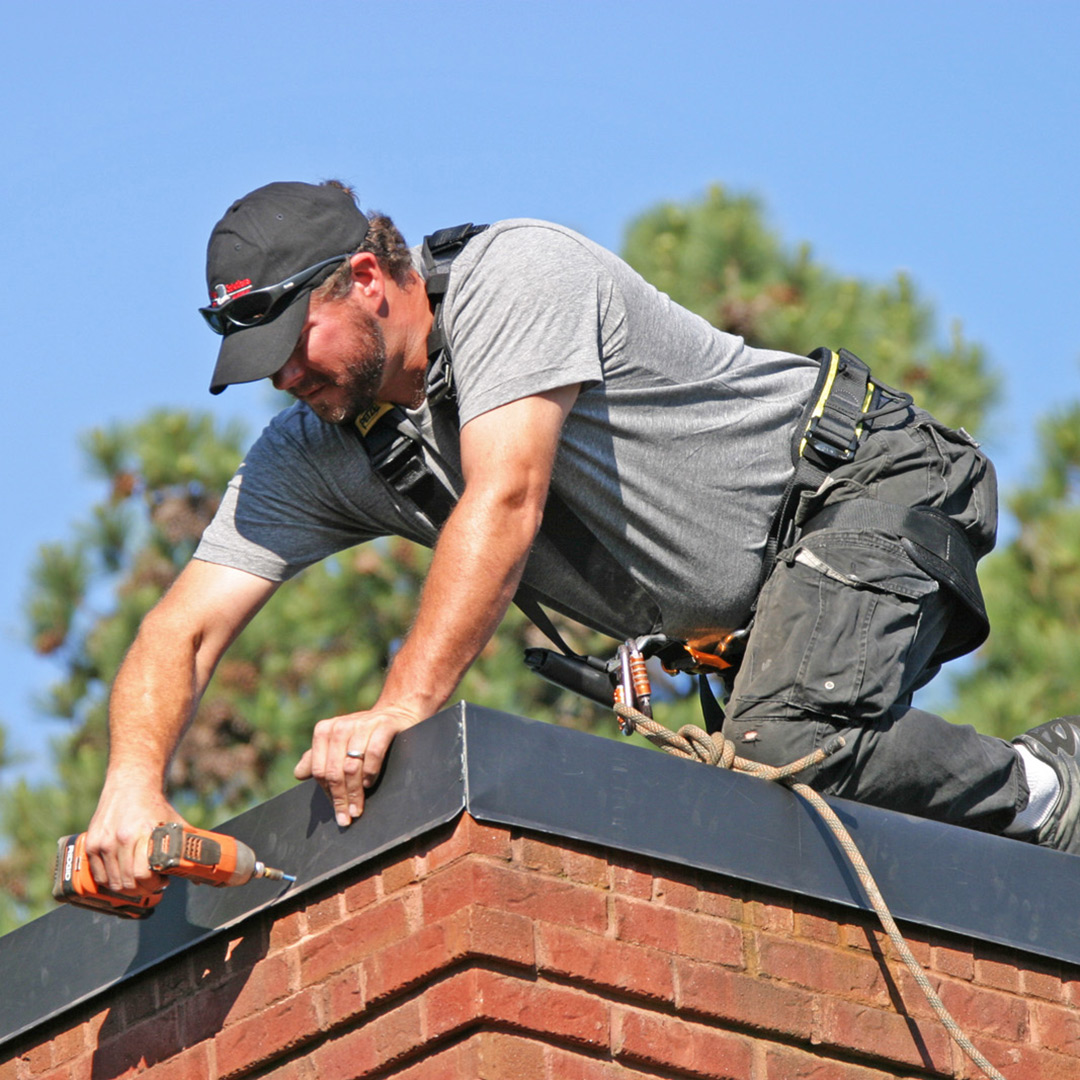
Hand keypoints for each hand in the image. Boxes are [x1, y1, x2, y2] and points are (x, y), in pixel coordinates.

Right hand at [85, 778, 178, 893]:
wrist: (131, 784)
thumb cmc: (155, 806)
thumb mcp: (175, 823)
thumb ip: (187, 847)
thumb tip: (199, 875)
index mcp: (144, 833)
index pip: (142, 874)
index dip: (153, 885)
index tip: (161, 882)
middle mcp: (121, 839)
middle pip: (127, 881)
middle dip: (142, 889)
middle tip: (150, 885)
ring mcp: (104, 841)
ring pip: (112, 882)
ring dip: (125, 887)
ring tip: (137, 881)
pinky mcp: (91, 843)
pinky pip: (98, 875)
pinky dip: (109, 881)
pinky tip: (121, 875)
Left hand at [294, 704, 423, 826]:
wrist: (393, 715)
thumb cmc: (362, 735)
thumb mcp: (337, 745)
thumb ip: (316, 758)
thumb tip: (298, 774)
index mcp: (324, 731)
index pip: (319, 770)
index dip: (326, 793)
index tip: (335, 810)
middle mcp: (340, 726)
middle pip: (335, 771)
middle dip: (341, 798)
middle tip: (347, 817)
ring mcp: (362, 724)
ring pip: (352, 765)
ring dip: (355, 791)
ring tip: (357, 807)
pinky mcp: (384, 725)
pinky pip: (373, 752)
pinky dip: (370, 771)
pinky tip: (370, 783)